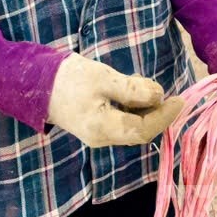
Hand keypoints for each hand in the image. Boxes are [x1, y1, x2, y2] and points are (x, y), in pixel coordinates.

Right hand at [46, 54, 183, 146]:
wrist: (36, 83)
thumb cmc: (69, 78)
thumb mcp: (104, 79)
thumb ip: (132, 90)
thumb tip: (159, 96)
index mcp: (104, 129)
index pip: (143, 130)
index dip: (164, 116)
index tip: (180, 100)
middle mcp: (103, 137)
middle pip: (140, 130)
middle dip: (157, 113)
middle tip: (166, 92)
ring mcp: (100, 133)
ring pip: (133, 125)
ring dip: (146, 108)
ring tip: (147, 86)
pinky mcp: (98, 124)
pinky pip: (123, 120)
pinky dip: (134, 107)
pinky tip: (133, 89)